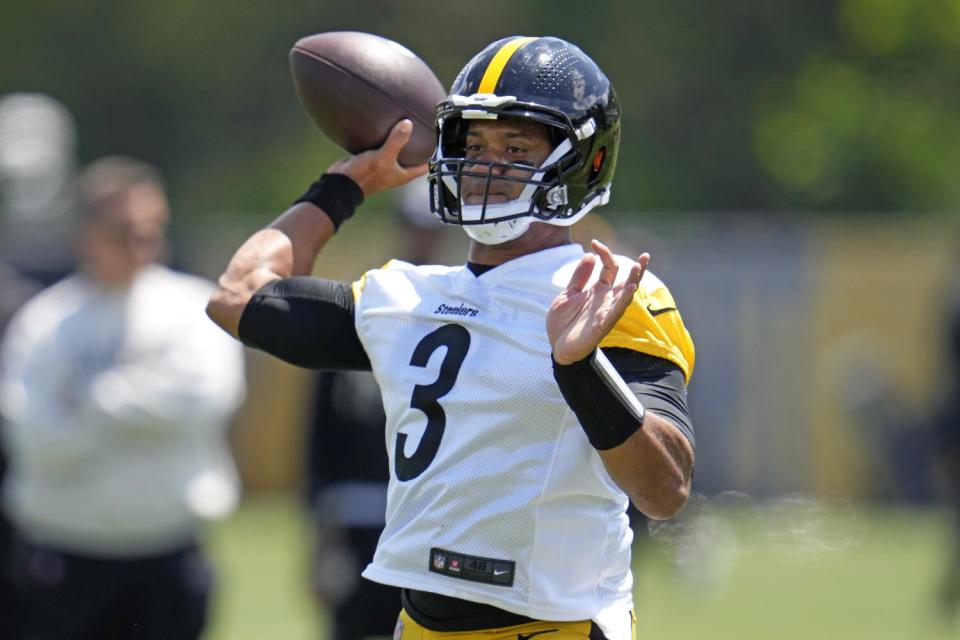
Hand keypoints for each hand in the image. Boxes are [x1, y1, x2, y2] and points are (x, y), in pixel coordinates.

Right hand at [327, 119, 427, 196]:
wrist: (340, 183)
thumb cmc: (365, 175)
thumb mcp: (383, 157)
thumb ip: (396, 141)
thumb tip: (408, 123)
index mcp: (403, 174)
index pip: (426, 165)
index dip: (434, 154)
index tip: (440, 139)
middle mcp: (396, 170)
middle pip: (412, 156)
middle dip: (419, 144)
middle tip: (425, 125)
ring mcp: (384, 164)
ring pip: (397, 149)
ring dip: (402, 139)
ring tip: (407, 121)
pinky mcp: (372, 158)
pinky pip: (382, 145)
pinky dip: (385, 137)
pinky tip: (385, 123)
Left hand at [547, 240, 648, 364]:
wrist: (557, 346)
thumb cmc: (564, 321)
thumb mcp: (567, 294)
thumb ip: (579, 277)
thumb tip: (590, 255)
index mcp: (598, 289)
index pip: (609, 267)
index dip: (605, 254)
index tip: (594, 243)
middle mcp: (606, 299)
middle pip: (626, 281)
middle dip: (637, 269)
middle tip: (644, 255)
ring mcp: (606, 312)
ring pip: (625, 296)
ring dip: (633, 282)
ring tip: (638, 267)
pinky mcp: (602, 325)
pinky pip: (615, 312)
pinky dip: (623, 301)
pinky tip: (630, 290)